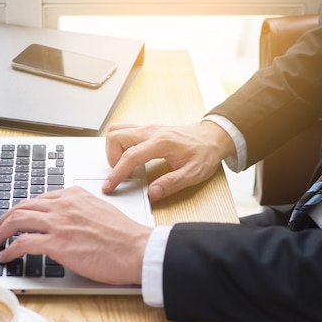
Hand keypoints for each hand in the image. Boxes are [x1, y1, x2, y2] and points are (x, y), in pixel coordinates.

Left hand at [0, 187, 153, 284]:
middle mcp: (63, 205)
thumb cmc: (125, 237)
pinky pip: (23, 244)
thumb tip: (68, 221)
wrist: (137, 249)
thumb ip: (80, 211)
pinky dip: (9, 250)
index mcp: (74, 195)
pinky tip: (5, 256)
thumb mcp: (100, 210)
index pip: (39, 199)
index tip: (15, 217)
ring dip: (1, 232)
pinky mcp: (57, 244)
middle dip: (5, 219)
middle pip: (23, 207)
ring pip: (18, 221)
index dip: (22, 210)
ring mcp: (59, 223)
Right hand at [103, 120, 234, 201]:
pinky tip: (129, 157)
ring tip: (124, 165)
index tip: (109, 186)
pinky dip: (119, 144)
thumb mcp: (193, 174)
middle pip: (115, 137)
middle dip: (111, 158)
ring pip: (116, 130)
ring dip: (113, 148)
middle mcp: (151, 131)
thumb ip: (171, 184)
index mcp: (162, 142)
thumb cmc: (204, 154)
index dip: (116, 173)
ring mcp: (147, 128)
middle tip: (121, 173)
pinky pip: (123, 130)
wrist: (212, 137)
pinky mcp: (146, 129)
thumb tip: (151, 193)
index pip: (130, 156)